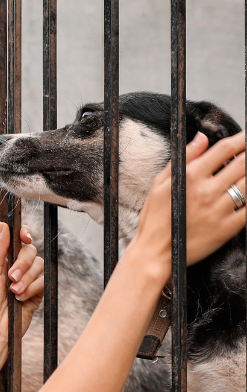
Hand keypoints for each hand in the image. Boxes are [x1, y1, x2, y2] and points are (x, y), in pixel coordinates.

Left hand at [0, 221, 44, 361]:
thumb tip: (3, 224)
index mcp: (2, 259)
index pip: (19, 239)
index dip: (24, 234)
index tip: (25, 237)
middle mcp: (16, 267)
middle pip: (31, 251)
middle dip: (22, 264)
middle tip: (11, 277)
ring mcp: (28, 279)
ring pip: (39, 266)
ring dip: (26, 279)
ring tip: (14, 292)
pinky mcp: (37, 292)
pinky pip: (44, 281)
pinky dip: (32, 289)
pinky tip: (20, 298)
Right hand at [134, 130, 246, 269]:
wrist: (155, 253)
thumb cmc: (154, 219)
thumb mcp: (159, 184)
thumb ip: (183, 159)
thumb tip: (201, 138)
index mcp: (190, 177)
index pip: (224, 150)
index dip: (240, 140)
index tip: (246, 137)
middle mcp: (207, 191)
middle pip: (242, 164)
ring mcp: (219, 209)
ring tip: (245, 174)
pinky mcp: (228, 227)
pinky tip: (246, 196)